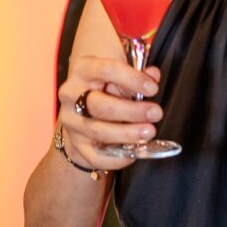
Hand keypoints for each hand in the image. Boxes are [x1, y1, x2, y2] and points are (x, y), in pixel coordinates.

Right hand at [57, 55, 163, 171]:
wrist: (82, 102)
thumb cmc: (106, 82)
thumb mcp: (120, 70)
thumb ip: (137, 72)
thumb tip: (153, 76)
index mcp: (83, 69)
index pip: (106, 70)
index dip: (132, 79)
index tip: (153, 88)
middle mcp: (71, 94)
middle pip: (100, 106)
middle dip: (132, 111)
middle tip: (156, 113)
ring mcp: (71, 120)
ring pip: (98, 131)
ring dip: (127, 134)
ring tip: (149, 131)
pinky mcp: (75, 144)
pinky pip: (95, 156)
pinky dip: (116, 158)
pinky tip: (134, 152)